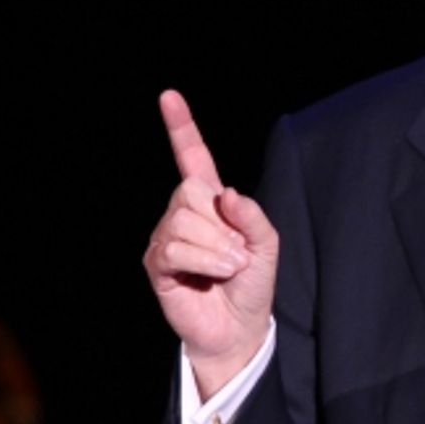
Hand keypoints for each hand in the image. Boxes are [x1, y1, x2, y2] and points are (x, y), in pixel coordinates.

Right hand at [143, 90, 278, 398]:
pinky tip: (216, 274)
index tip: (169, 96)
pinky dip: (204, 260)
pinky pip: (176, 248)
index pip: (193, 158)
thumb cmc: (252, 285)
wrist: (239, 327)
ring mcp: (167, 237)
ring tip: (229, 268)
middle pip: (190, 190)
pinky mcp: (157, 263)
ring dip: (217, 247)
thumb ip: (253, 216)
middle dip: (222, 224)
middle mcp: (184, 213)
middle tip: (238, 253)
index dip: (182, 128)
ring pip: (184, 221)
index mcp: (211, 202)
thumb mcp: (267, 246)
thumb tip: (226, 193)